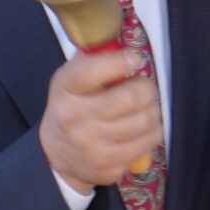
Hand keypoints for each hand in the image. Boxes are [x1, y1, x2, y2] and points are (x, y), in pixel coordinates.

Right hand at [38, 48, 161, 191]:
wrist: (55, 154)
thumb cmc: (73, 107)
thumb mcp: (73, 80)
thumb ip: (96, 59)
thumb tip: (126, 44)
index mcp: (65, 88)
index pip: (97, 68)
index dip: (124, 60)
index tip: (134, 59)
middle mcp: (75, 117)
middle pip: (133, 96)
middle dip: (147, 88)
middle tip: (143, 88)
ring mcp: (90, 144)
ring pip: (146, 120)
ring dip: (153, 111)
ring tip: (145, 108)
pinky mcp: (107, 165)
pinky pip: (148, 143)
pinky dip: (153, 132)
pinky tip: (143, 129)